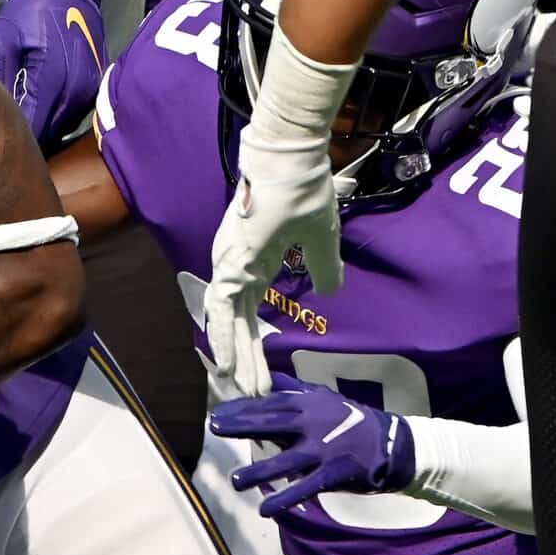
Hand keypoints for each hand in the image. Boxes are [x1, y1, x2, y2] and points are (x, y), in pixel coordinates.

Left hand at [0, 0, 104, 147]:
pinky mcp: (95, 82)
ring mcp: (89, 85)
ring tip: (21, 121)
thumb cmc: (30, 9)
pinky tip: (40, 106)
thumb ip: (4, 85)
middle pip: (50, 132)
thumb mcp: (4, 45)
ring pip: (63, 124)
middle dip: (29, 136)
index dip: (14, 139)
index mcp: (51, 77)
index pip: (33, 128)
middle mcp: (76, 86)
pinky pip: (74, 111)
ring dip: (44, 126)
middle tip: (3, 135)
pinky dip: (57, 113)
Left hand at [204, 26, 353, 396]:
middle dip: (247, 361)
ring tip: (243, 391)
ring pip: (228, 321)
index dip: (256, 343)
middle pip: (239, 324)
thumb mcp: (321, 238)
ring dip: (237, 357)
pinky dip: (226, 336)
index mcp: (255, 261)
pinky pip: (223, 307)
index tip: (263, 372)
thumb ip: (324, 266)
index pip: (252, 312)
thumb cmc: (304, 188)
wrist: (290, 158)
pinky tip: (230, 363)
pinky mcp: (231, 261)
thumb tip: (332, 291)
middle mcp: (237, 266)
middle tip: (253, 396)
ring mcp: (230, 263)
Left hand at [210, 372, 412, 516]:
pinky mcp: (332, 474)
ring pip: (286, 462)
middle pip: (272, 424)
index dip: (242, 409)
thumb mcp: (325, 398)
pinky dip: (285, 499)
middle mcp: (312, 425)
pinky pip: (305, 488)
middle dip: (241, 426)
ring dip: (259, 472)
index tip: (217, 414)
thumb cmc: (353, 420)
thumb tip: (268, 377)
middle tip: (214, 427)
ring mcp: (323, 451)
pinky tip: (265, 509)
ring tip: (234, 481)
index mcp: (309, 405)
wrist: (392, 443)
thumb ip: (295, 390)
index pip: (269, 405)